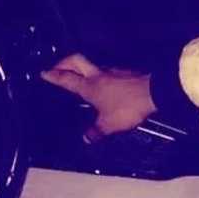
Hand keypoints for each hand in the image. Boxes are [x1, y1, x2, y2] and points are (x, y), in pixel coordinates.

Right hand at [41, 53, 155, 141]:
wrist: (154, 92)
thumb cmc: (129, 105)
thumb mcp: (109, 125)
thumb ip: (96, 131)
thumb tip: (87, 137)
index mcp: (90, 86)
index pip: (66, 78)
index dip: (53, 75)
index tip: (44, 73)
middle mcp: (99, 75)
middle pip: (76, 60)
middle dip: (64, 61)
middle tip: (57, 67)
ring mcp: (113, 71)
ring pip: (93, 65)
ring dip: (83, 69)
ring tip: (79, 78)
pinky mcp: (125, 73)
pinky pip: (107, 72)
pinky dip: (100, 76)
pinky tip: (104, 86)